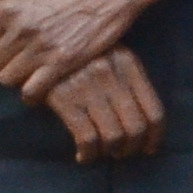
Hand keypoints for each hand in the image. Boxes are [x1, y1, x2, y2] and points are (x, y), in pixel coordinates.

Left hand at [0, 0, 162, 99]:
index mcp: (7, 10)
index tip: (2, 48)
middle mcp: (20, 30)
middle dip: (2, 64)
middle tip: (17, 62)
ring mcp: (41, 47)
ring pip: (9, 78)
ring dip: (16, 79)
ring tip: (28, 73)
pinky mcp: (63, 62)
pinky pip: (33, 89)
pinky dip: (32, 94)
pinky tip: (38, 89)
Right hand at [44, 48, 165, 162]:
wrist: (38, 37)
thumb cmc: (76, 52)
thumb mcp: (109, 54)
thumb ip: (127, 79)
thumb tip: (142, 123)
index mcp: (129, 64)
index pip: (155, 112)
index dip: (154, 137)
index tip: (148, 149)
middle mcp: (112, 76)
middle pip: (136, 128)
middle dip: (132, 148)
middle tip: (122, 153)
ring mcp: (88, 87)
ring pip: (113, 136)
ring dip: (110, 152)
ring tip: (102, 152)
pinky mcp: (64, 98)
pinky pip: (86, 137)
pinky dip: (88, 153)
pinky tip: (83, 156)